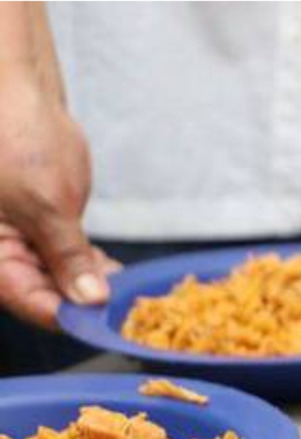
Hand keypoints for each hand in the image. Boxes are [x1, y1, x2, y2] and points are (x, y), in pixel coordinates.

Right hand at [0, 81, 112, 328]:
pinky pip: (67, 261)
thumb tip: (89, 301)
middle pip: (47, 298)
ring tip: (130, 298)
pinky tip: (118, 277)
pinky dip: (93, 269)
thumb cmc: (15, 138)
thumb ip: (68, 256)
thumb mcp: (45, 203)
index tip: (110, 325)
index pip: (30, 302)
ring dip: (95, 290)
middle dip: (88, 306)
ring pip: (61, 282)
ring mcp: (22, 243)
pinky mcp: (43, 229)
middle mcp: (1, 255)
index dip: (72, 318)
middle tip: (129, 314)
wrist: (16, 93)